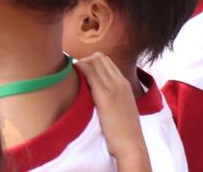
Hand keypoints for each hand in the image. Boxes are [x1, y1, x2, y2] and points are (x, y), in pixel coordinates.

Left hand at [74, 53, 149, 171]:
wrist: (131, 144)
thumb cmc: (124, 131)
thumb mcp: (122, 107)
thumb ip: (113, 97)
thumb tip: (98, 94)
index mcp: (125, 84)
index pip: (106, 61)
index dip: (92, 62)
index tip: (81, 70)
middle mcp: (120, 82)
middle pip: (99, 58)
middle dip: (85, 60)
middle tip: (74, 72)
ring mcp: (113, 87)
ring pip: (94, 61)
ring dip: (80, 63)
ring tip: (70, 74)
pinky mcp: (104, 95)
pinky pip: (89, 72)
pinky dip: (78, 68)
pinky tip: (71, 74)